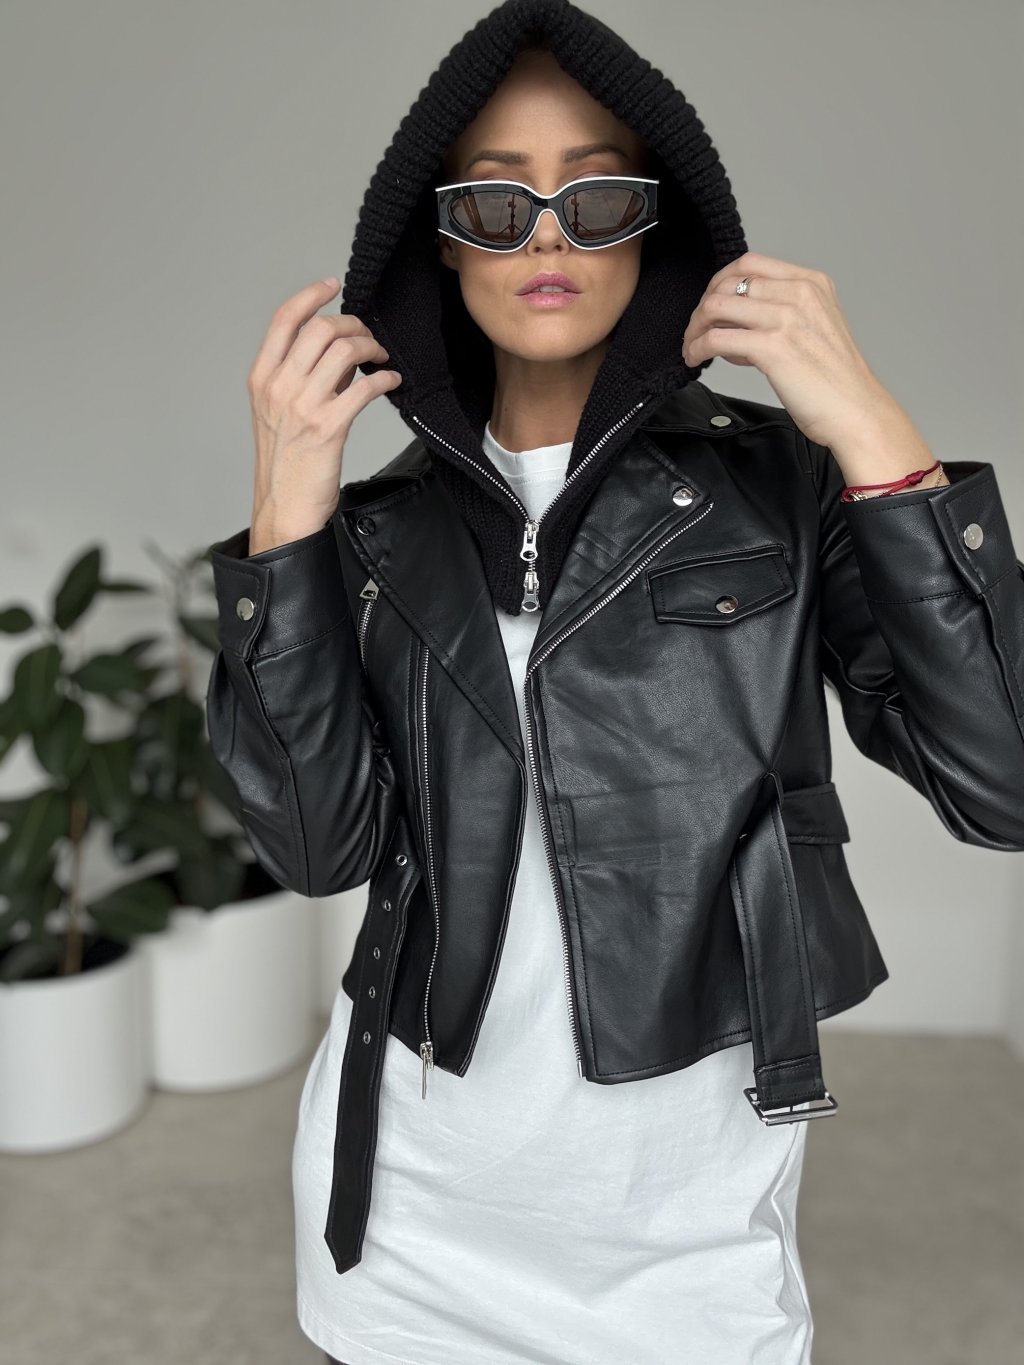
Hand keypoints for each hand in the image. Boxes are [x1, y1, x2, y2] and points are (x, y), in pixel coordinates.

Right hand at [247, 278, 401, 551]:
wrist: (284, 506)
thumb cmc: (285, 462)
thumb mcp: (279, 412)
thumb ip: (302, 377)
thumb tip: (338, 353)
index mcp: (261, 378)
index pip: (284, 320)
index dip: (310, 295)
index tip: (332, 285)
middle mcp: (278, 387)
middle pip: (319, 329)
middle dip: (352, 324)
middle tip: (368, 336)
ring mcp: (302, 406)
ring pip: (343, 351)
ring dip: (370, 347)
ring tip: (380, 357)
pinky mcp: (328, 427)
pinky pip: (364, 387)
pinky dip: (383, 378)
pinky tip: (390, 381)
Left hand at [680, 250, 897, 450]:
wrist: (856, 409)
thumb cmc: (837, 379)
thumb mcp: (816, 327)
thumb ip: (781, 314)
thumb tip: (736, 321)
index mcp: (811, 283)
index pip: (750, 263)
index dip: (720, 281)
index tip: (710, 302)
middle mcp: (799, 293)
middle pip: (729, 283)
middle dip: (703, 305)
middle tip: (696, 328)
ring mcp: (786, 318)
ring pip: (717, 306)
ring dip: (695, 327)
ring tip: (691, 346)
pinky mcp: (772, 348)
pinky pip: (717, 338)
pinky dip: (697, 347)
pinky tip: (695, 358)